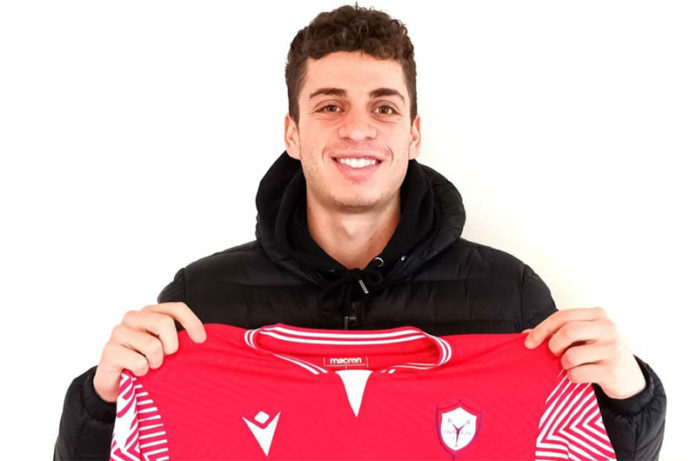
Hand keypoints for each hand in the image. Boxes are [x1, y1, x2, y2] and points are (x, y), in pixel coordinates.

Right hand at [93, 302, 205, 402]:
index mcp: (150, 312)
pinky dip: (143, 371)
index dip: (192, 322)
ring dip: (156, 362)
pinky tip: (137, 373)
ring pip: (153, 345)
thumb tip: (202, 341)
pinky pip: (139, 362)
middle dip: (172, 345)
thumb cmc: (145, 361)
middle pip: (165, 323)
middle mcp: (133, 317)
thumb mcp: (165, 348)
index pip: (176, 308)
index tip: (201, 340)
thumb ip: (179, 339)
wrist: (116, 382)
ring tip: (149, 366)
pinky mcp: (110, 350)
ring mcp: (119, 332)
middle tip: (167, 358)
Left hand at [524, 307, 645, 399]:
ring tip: (572, 365)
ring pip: (571, 356)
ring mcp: (612, 349)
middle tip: (554, 353)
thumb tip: (525, 335)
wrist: (630, 377)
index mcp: (598, 315)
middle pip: (568, 331)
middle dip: (553, 345)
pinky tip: (580, 375)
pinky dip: (572, 377)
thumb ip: (558, 332)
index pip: (563, 316)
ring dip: (564, 364)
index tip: (529, 342)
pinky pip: (577, 373)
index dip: (542, 329)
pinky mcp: (611, 370)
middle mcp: (607, 328)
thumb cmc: (600, 353)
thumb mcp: (584, 337)